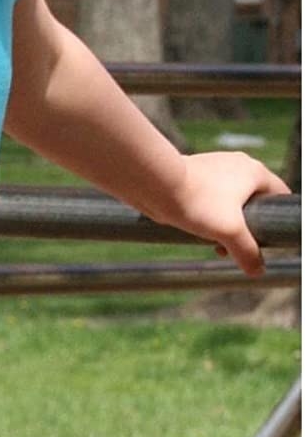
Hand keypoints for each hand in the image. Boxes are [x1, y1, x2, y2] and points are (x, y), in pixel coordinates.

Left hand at [162, 151, 290, 276]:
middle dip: (249, 229)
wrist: (155, 183)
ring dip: (228, 227)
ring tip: (218, 246)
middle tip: (238, 247)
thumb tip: (257, 270)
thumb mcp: (231, 233)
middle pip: (255, 202)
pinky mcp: (196, 176)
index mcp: (254, 171)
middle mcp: (237, 165)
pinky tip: (201, 234)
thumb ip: (249, 253)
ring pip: (232, 204)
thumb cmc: (197, 201)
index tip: (268, 238)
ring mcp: (215, 169)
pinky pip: (213, 201)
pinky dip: (211, 218)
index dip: (280, 217)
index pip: (281, 194)